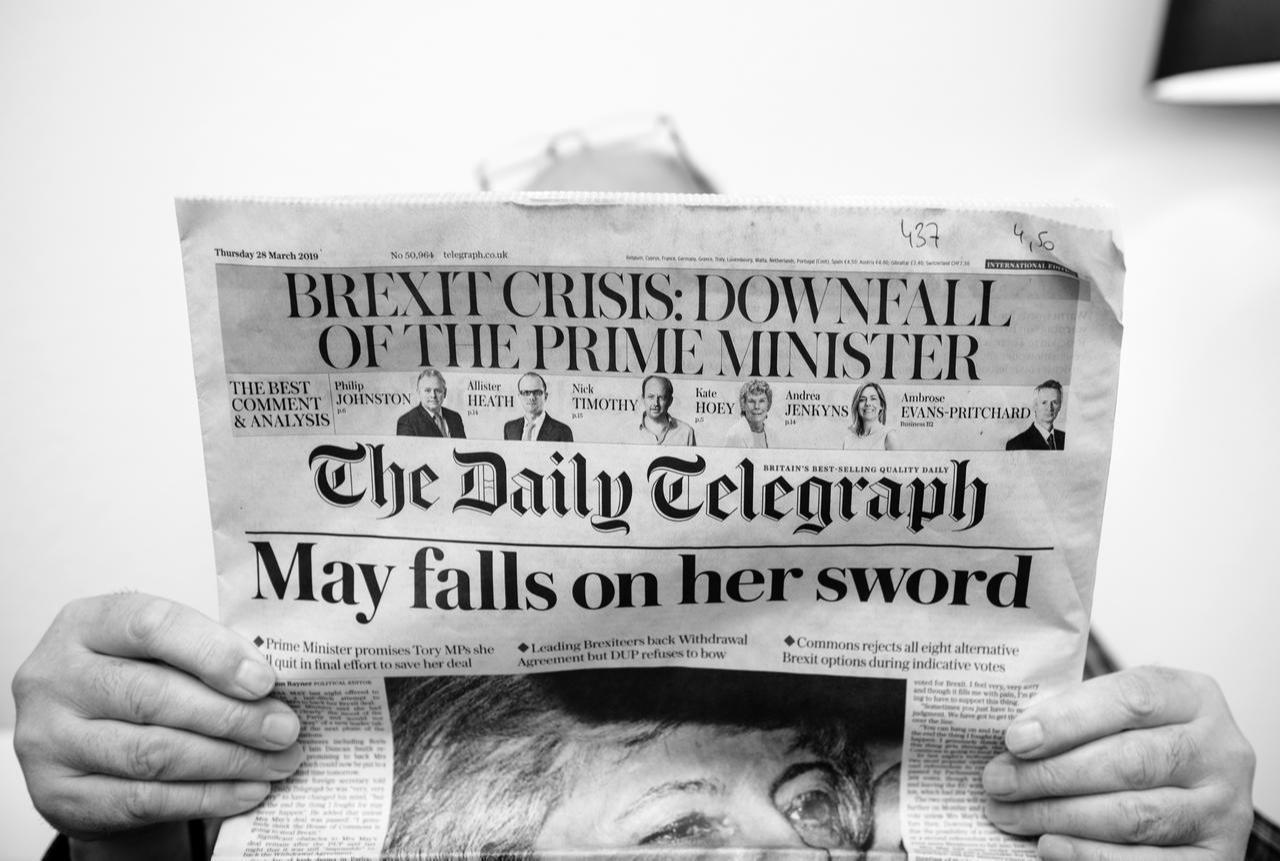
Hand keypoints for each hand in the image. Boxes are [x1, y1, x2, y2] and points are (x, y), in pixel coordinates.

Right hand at [12, 593, 303, 839]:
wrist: (75, 742)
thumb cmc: (131, 680)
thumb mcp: (157, 651)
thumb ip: (204, 655)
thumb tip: (275, 685)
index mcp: (85, 624)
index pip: (151, 626)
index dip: (214, 653)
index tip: (265, 680)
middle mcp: (55, 678)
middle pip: (153, 696)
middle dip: (232, 716)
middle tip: (284, 728)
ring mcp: (49, 739)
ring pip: (153, 754)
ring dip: (229, 761)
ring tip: (278, 761)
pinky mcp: (59, 795)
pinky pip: (145, 800)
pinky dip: (207, 797)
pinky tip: (248, 790)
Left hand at [982, 666, 1254, 858]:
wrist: (1189, 792)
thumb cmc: (1137, 743)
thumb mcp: (1117, 715)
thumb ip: (1078, 718)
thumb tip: (1012, 741)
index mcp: (1193, 698)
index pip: (1130, 699)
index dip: (1068, 719)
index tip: (1015, 739)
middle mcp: (1219, 751)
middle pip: (1128, 761)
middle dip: (1051, 774)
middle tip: (998, 781)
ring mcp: (1224, 808)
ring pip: (1134, 815)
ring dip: (1059, 817)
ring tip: (1009, 814)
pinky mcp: (1219, 857)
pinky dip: (1092, 856)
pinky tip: (1049, 847)